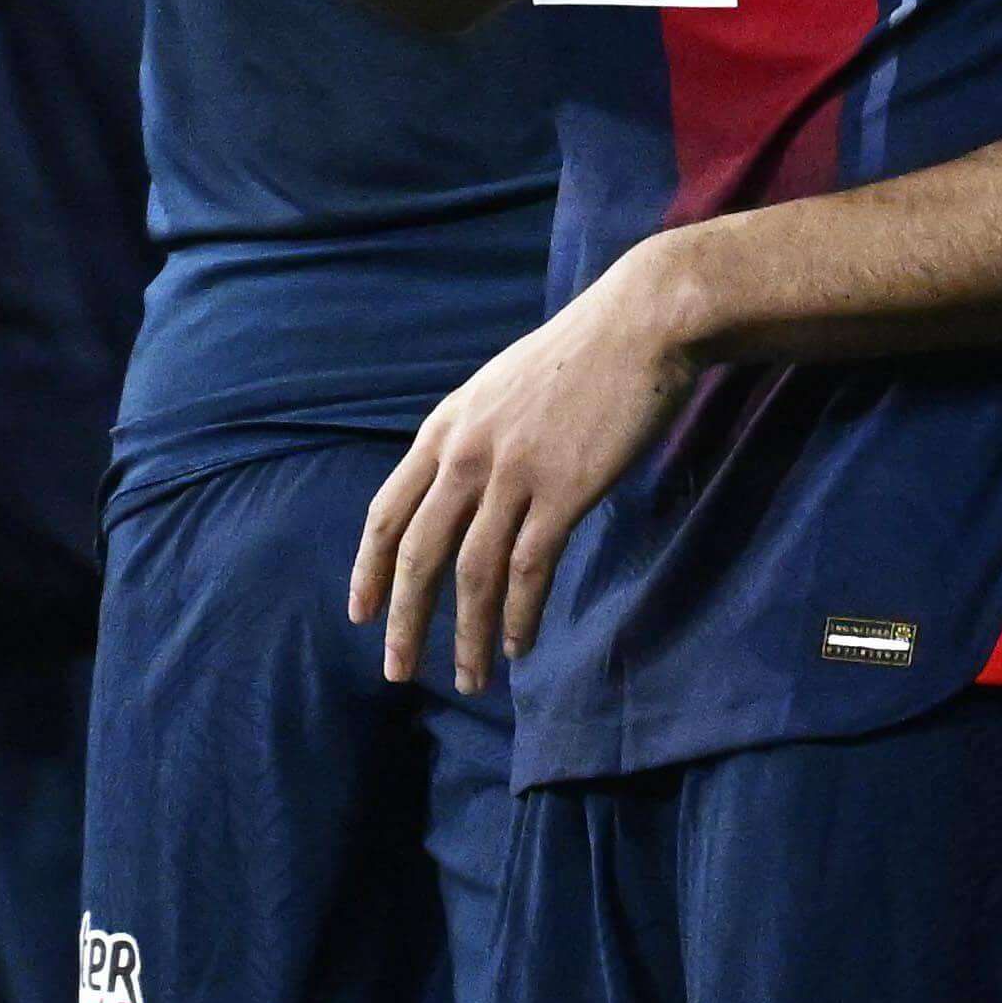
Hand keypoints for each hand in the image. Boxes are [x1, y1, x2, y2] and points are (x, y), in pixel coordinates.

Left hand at [350, 239, 702, 689]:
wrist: (640, 323)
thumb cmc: (579, 355)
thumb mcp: (500, 389)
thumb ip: (472, 439)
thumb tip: (458, 492)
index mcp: (445, 428)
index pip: (387, 511)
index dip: (369, 569)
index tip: (361, 614)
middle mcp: (467, 453)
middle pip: (418, 553)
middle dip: (404, 621)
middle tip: (397, 671)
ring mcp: (513, 472)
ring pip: (472, 573)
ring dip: (467, 635)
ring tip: (468, 679)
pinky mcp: (564, 489)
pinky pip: (529, 569)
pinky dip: (518, 615)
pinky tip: (518, 645)